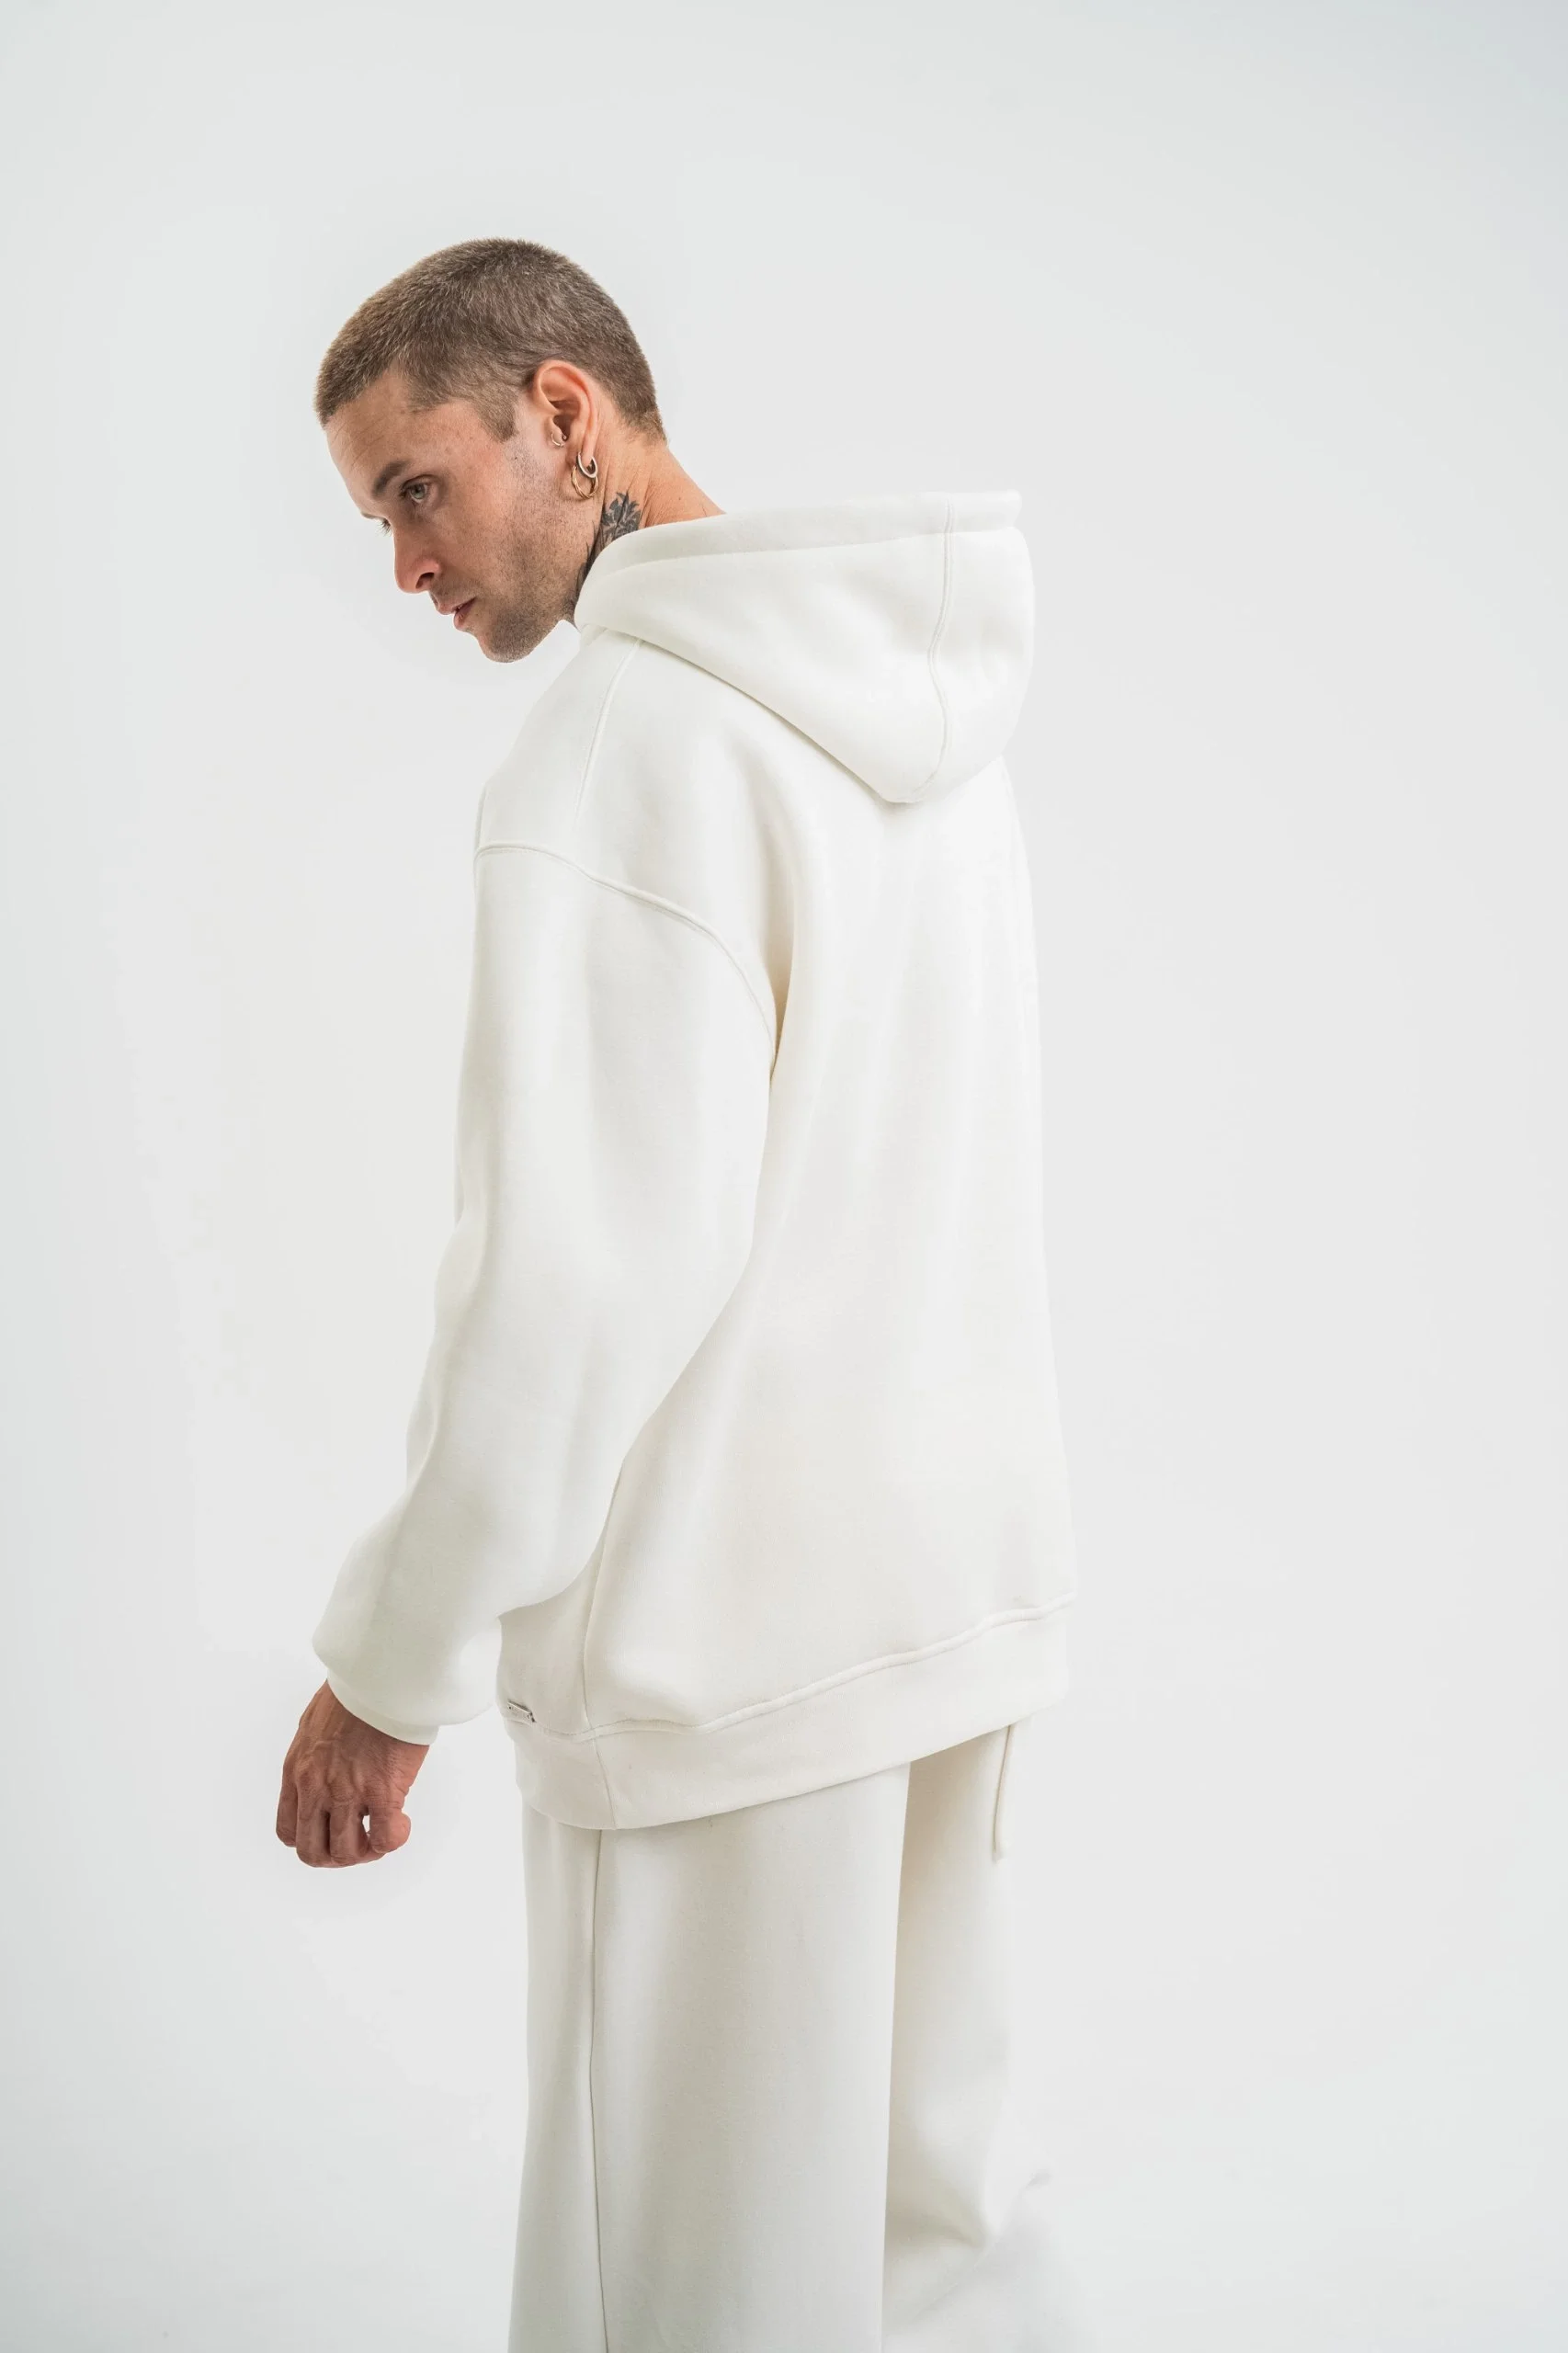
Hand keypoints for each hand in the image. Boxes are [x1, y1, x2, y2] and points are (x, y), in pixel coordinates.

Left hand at [276, 1681, 428, 1867]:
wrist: (383, 1673)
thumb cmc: (356, 1689)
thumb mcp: (315, 1725)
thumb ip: (316, 1757)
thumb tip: (331, 1770)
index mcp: (298, 1771)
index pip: (288, 1831)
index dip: (313, 1839)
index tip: (334, 1830)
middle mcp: (316, 1787)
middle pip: (313, 1851)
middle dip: (337, 1855)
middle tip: (360, 1841)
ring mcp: (347, 1792)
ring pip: (346, 1852)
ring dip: (366, 1851)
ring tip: (382, 1833)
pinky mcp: (382, 1790)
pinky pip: (384, 1838)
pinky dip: (393, 1839)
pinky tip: (402, 1823)